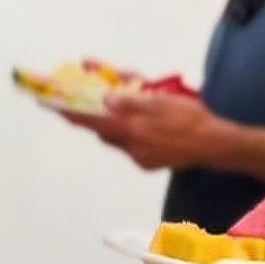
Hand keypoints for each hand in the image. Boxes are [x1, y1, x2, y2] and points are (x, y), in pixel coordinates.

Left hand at [61, 93, 234, 172]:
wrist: (215, 146)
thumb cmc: (192, 119)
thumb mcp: (162, 101)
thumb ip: (132, 101)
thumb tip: (106, 100)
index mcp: (132, 129)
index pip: (91, 120)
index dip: (69, 112)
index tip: (49, 105)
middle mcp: (130, 146)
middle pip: (102, 129)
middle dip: (94, 115)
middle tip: (89, 102)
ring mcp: (138, 157)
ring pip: (117, 137)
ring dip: (116, 123)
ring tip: (126, 109)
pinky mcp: (148, 163)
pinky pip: (131, 145)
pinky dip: (132, 133)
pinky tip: (147, 126)